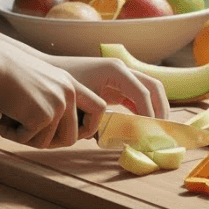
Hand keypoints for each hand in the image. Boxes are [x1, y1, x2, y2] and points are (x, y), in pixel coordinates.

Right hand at [0, 39, 107, 148]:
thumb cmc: (6, 72)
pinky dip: (14, 136)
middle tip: (28, 137)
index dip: (89, 126)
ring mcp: (58, 105)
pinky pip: (30, 140)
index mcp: (70, 84)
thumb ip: (52, 99)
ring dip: (27, 139)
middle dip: (49, 143)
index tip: (76, 134)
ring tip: (10, 124)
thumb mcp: (39, 81)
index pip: (98, 108)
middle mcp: (68, 93)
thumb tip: (54, 133)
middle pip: (72, 137)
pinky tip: (3, 122)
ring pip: (48, 142)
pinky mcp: (43, 116)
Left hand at [38, 55, 169, 138]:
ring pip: (150, 89)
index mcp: (116, 70)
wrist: (47, 71)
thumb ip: (98, 119)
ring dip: (156, 108)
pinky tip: (142, 124)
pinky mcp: (117, 84)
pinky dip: (144, 108)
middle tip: (161, 130)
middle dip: (161, 108)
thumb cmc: (61, 84)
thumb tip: (114, 138)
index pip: (142, 93)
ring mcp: (122, 75)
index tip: (150, 132)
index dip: (149, 113)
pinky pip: (138, 95)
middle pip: (154, 87)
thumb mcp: (80, 101)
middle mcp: (123, 69)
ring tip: (156, 129)